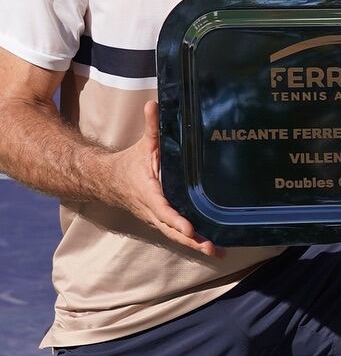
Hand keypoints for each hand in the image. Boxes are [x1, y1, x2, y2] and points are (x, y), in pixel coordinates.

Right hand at [106, 101, 221, 256]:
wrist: (109, 181)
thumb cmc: (130, 163)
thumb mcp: (144, 144)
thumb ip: (152, 126)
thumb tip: (155, 103)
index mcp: (148, 193)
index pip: (163, 209)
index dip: (176, 220)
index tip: (190, 229)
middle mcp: (152, 210)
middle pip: (172, 229)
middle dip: (191, 240)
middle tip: (211, 248)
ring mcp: (157, 219)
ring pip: (176, 236)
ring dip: (196, 245)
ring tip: (217, 252)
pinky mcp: (163, 222)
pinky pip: (178, 235)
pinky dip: (194, 243)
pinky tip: (215, 249)